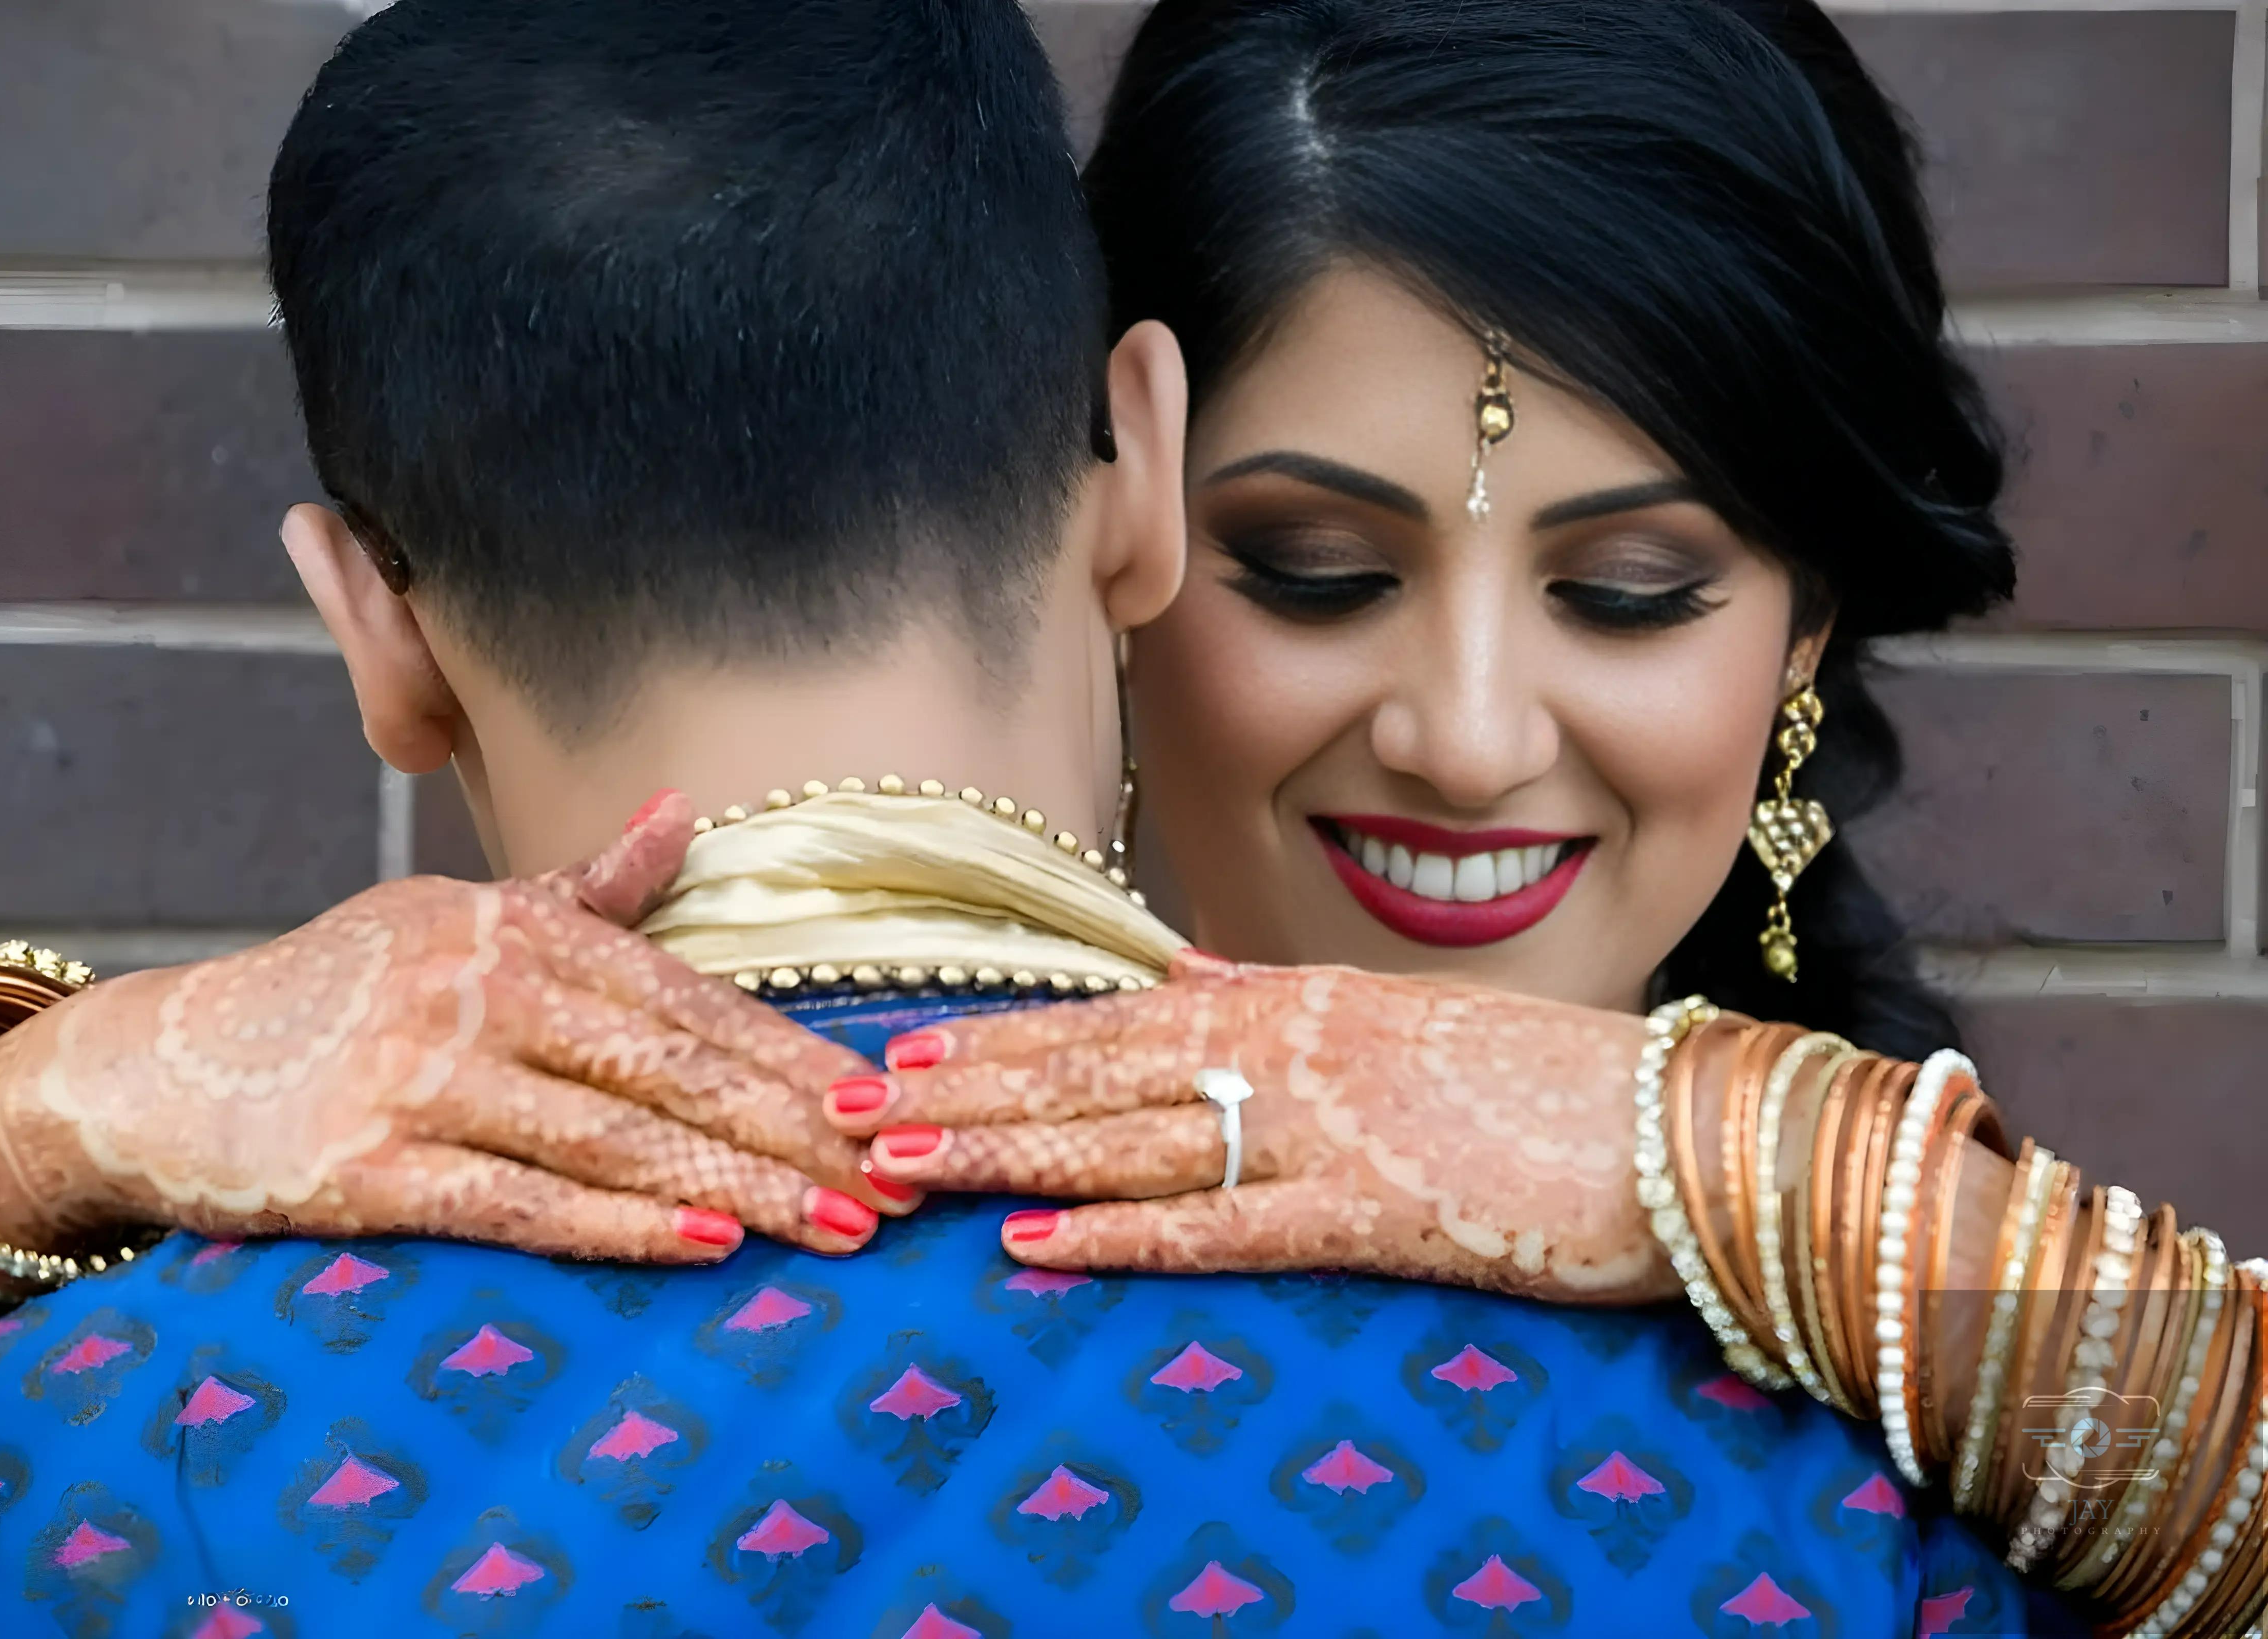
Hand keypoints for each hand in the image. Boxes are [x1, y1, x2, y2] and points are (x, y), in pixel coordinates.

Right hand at [0, 791, 897, 1264]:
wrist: (158, 1067)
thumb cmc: (338, 995)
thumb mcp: (459, 918)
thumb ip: (584, 890)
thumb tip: (684, 816)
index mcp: (516, 927)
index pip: (688, 999)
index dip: (795, 1058)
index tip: (887, 1106)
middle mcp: (477, 986)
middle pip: (672, 1069)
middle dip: (800, 1134)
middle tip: (901, 1186)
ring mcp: (419, 1073)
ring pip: (614, 1135)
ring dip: (740, 1187)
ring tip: (839, 1230)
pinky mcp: (366, 1164)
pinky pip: (517, 1199)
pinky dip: (617, 1223)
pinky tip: (705, 1245)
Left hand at [823, 951, 1675, 1298]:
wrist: (1671, 1129)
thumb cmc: (1534, 1077)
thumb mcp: (1395, 1017)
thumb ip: (1279, 998)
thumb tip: (1185, 976)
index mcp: (1293, 1001)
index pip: (1114, 1017)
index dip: (1001, 1035)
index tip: (902, 1047)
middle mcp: (1289, 1049)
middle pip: (1094, 1071)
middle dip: (965, 1089)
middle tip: (847, 1107)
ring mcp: (1323, 1128)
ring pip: (1130, 1139)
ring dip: (1008, 1151)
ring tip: (903, 1162)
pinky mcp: (1366, 1211)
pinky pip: (1219, 1227)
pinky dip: (1122, 1235)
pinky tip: (1037, 1246)